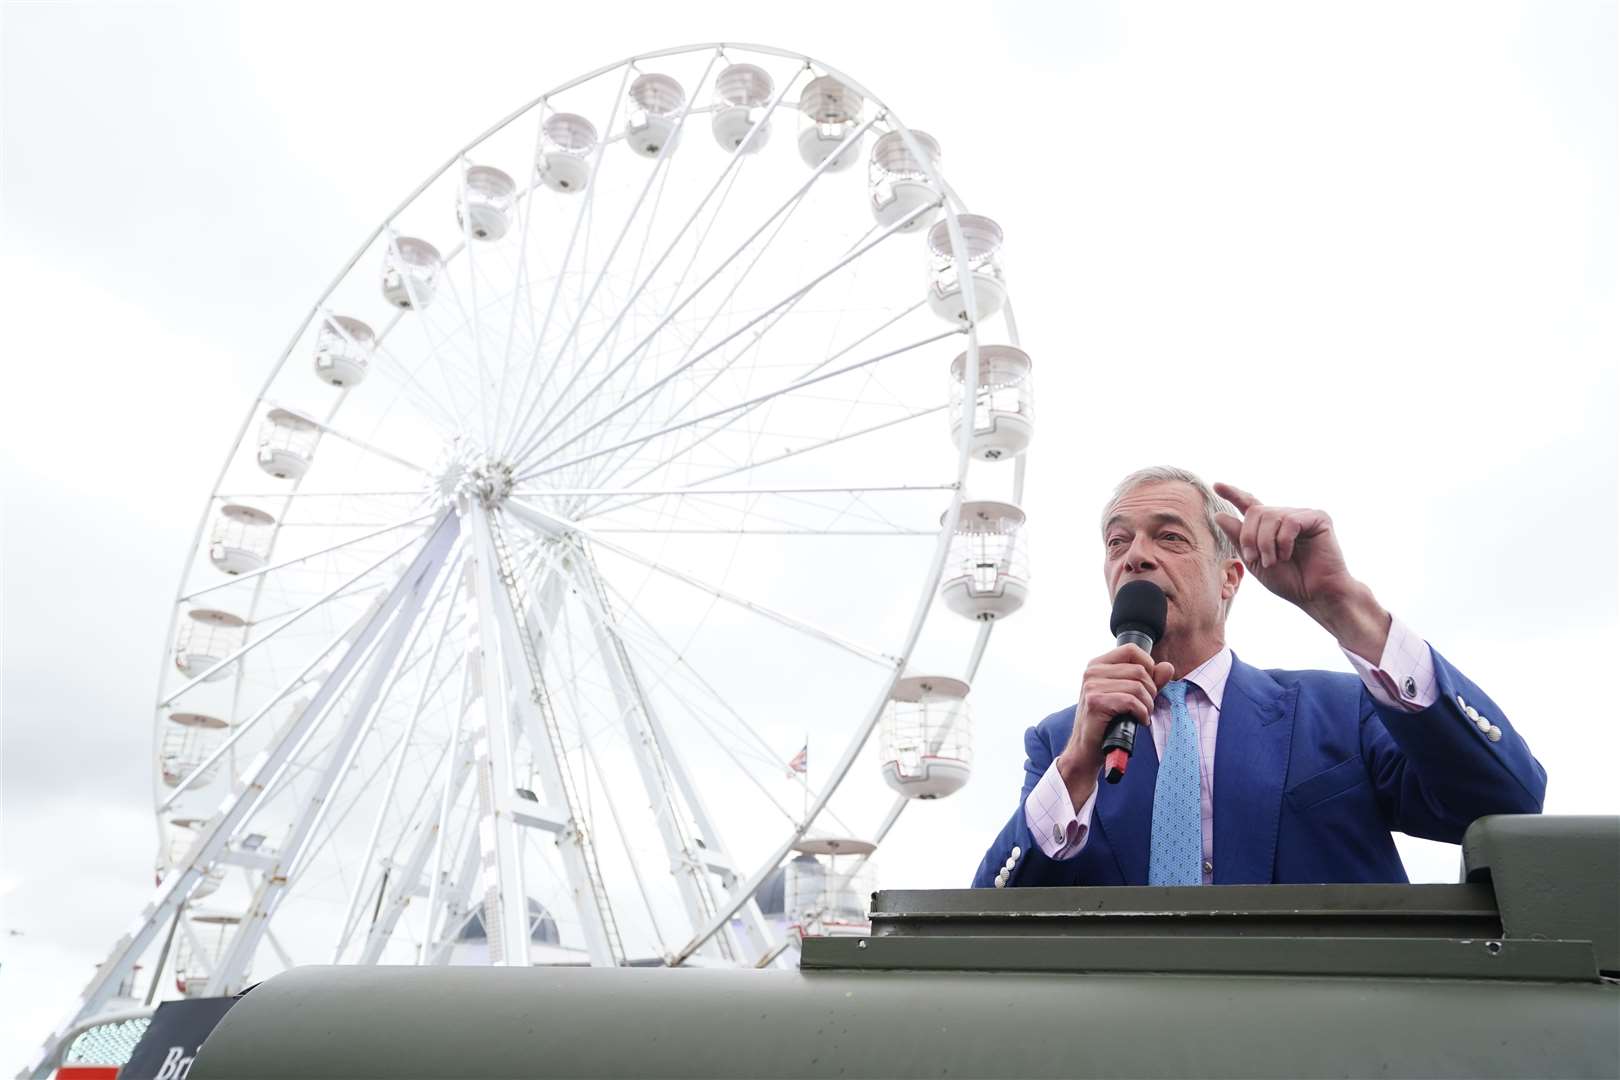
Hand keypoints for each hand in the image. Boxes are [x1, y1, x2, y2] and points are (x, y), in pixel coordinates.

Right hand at [1057, 645, 1175, 807]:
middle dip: (1151, 691)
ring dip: (1147, 705)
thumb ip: (1150, 680)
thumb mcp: (1130, 696)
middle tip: (1146, 707)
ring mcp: (1091, 686)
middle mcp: (1092, 671)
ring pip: (1138, 686)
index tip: (1148, 686)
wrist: (1087, 749)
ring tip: (1142, 715)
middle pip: (1139, 670)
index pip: (1131, 650)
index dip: (1148, 665)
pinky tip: (1138, 721)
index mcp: (1098, 664)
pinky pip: (1131, 701)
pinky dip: (1141, 713)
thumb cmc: (1108, 721)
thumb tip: (1167, 667)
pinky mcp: (1095, 702)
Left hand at [1213, 482, 1390, 661]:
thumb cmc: (1289, 581)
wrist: (1315, 594)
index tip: (1216, 485)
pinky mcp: (1318, 518)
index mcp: (1271, 526)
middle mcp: (1286, 517)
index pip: (1250, 504)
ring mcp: (1302, 516)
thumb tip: (1219, 515)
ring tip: (1274, 561)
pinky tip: (1288, 554)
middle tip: (1255, 558)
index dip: (1234, 494)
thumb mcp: (1255, 560)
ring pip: (1271, 516)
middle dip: (1250, 537)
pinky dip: (1283, 541)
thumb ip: (1239, 538)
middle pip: (1255, 511)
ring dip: (1266, 543)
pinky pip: (1290, 521)